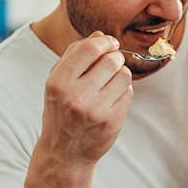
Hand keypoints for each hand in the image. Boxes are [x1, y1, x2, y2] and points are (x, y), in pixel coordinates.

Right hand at [38, 31, 132, 167]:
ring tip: (109, 84)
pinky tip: (111, 100)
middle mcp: (75, 96)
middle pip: (112, 60)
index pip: (89, 49)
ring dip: (121, 75)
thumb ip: (75, 55)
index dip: (104, 41)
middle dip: (115, 58)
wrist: (64, 152)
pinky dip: (124, 92)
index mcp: (58, 82)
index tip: (110, 43)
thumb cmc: (61, 110)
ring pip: (124, 75)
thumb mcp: (58, 81)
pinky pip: (129, 93)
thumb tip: (100, 35)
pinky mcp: (112, 122)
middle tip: (111, 64)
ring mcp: (95, 110)